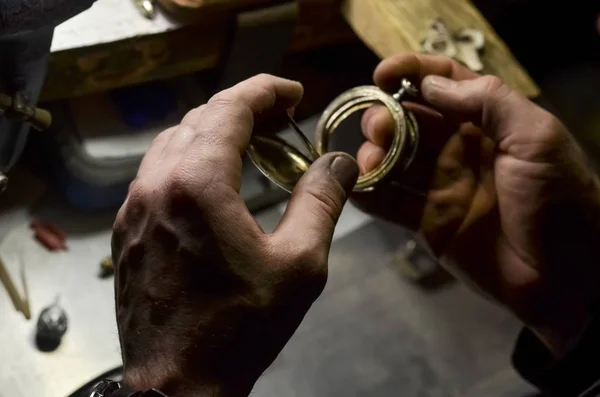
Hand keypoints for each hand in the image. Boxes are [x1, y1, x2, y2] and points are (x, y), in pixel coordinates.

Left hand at [112, 74, 357, 396]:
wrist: (177, 386)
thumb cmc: (241, 327)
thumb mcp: (300, 264)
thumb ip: (321, 201)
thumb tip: (341, 162)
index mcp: (197, 184)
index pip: (230, 109)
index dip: (265, 92)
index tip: (293, 92)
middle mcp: (156, 184)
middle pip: (199, 119)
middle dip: (244, 110)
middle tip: (282, 120)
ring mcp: (134, 207)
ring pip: (174, 143)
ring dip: (214, 132)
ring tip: (252, 146)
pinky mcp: (128, 230)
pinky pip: (157, 173)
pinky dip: (190, 159)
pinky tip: (215, 182)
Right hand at [354, 54, 599, 355]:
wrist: (564, 275)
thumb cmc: (558, 199)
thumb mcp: (537, 137)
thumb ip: (489, 102)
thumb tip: (431, 84)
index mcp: (487, 123)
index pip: (444, 84)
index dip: (412, 73)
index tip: (383, 74)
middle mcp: (458, 149)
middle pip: (409, 121)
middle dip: (386, 117)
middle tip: (377, 128)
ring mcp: (439, 186)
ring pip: (393, 160)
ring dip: (373, 155)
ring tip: (368, 161)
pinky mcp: (425, 222)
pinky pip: (389, 203)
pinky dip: (367, 193)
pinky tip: (354, 186)